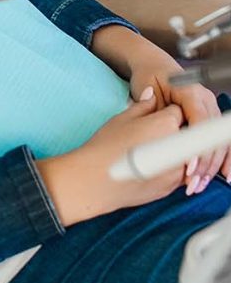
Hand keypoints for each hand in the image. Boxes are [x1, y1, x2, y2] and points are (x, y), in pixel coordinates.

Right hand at [36, 91, 184, 225]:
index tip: (155, 118)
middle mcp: (178, 146)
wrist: (96, 180)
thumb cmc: (105, 147)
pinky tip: (147, 167)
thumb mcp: (121, 119)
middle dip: (172, 132)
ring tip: (146, 153)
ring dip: (173, 152)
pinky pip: (179, 173)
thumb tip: (152, 95)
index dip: (166, 113)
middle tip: (149, 136)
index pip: (178, 112)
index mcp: (166, 124)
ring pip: (185, 155)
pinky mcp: (172, 186)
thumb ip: (143, 105)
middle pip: (185, 134)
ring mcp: (177, 169)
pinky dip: (168, 169)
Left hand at [128, 48, 228, 190]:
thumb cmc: (148, 75)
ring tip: (200, 184)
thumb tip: (161, 134)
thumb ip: (155, 110)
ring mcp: (209, 107)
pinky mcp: (208, 116)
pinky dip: (220, 158)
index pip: (200, 123)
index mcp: (190, 91)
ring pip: (220, 141)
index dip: (197, 148)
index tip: (189, 168)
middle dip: (206, 163)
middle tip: (193, 183)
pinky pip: (218, 140)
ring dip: (213, 165)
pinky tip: (221, 175)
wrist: (153, 65)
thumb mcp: (146, 91)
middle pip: (214, 136)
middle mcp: (205, 99)